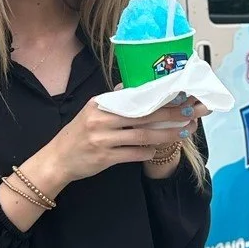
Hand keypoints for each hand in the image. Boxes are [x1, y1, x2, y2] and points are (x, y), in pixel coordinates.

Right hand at [32, 96, 202, 188]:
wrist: (57, 160)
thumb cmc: (77, 135)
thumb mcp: (91, 111)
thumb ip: (113, 101)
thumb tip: (131, 87)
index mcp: (100, 104)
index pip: (136, 98)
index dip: (160, 98)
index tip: (181, 96)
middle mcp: (101, 119)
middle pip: (144, 115)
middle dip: (171, 114)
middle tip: (192, 113)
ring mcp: (103, 139)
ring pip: (142, 136)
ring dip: (166, 135)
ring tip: (183, 132)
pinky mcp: (104, 158)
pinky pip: (132, 154)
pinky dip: (147, 152)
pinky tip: (156, 151)